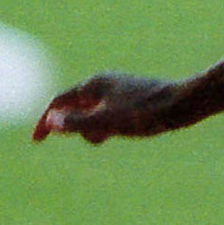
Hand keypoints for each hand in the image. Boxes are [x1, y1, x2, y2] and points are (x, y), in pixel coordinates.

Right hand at [32, 73, 180, 143]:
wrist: (186, 103)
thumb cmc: (147, 113)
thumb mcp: (109, 122)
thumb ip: (79, 123)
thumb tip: (52, 122)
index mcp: (94, 85)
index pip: (59, 102)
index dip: (46, 121)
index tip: (38, 141)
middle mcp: (104, 83)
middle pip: (75, 106)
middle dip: (76, 126)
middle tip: (95, 139)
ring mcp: (119, 89)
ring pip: (93, 112)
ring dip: (92, 128)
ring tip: (110, 136)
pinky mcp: (133, 97)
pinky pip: (109, 113)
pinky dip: (107, 125)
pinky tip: (119, 133)